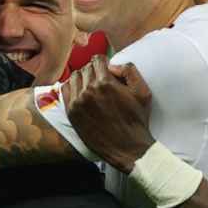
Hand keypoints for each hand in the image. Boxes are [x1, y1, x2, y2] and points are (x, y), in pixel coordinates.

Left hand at [63, 56, 155, 172]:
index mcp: (105, 83)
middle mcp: (89, 91)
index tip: (107, 70)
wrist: (127, 148)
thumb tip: (113, 65)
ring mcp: (78, 102)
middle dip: (94, 70)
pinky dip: (72, 87)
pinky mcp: (71, 113)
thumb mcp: (143, 92)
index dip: (104, 63)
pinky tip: (81, 92)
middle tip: (102, 80)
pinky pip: (65, 89)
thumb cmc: (136, 120)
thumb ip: (129, 70)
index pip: (97, 59)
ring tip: (92, 86)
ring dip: (83, 78)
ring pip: (74, 77)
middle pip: (86, 68)